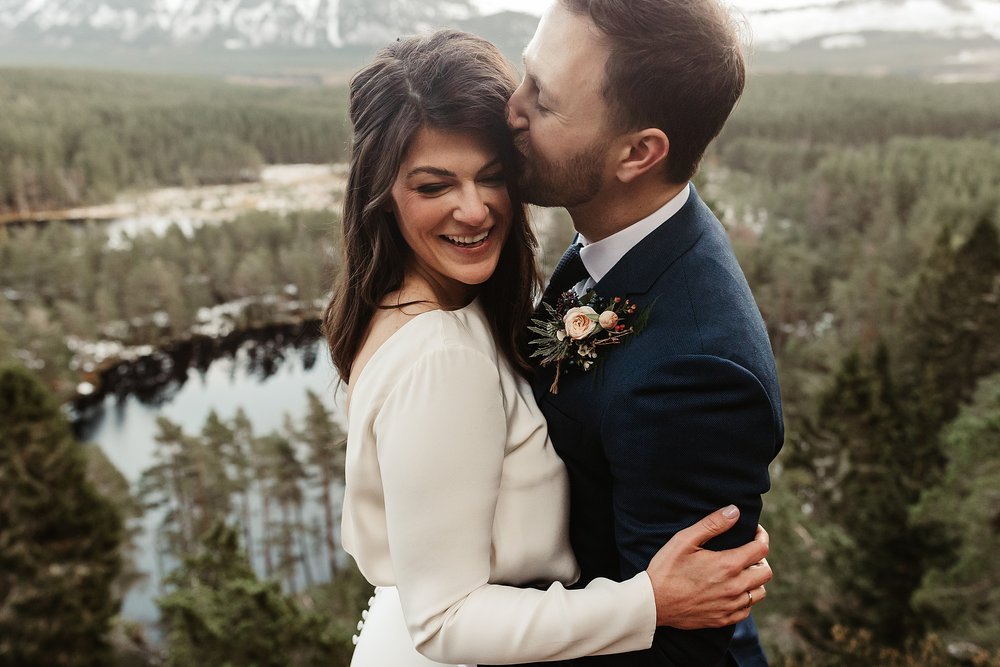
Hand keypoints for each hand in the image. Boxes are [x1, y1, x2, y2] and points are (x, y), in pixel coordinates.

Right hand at [645, 506, 771, 627]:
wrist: (653, 603)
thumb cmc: (666, 568)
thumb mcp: (685, 540)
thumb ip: (712, 524)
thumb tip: (735, 511)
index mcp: (728, 565)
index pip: (761, 549)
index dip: (761, 536)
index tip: (753, 532)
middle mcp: (734, 587)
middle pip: (766, 572)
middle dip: (759, 558)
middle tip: (745, 552)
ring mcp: (730, 606)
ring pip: (759, 593)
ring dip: (754, 580)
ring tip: (740, 572)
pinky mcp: (723, 619)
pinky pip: (747, 610)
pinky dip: (745, 599)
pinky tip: (731, 591)